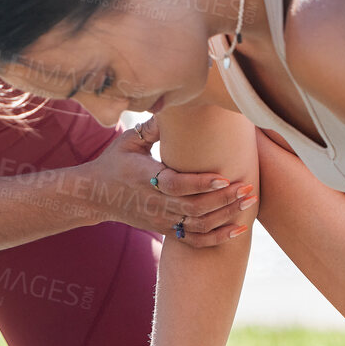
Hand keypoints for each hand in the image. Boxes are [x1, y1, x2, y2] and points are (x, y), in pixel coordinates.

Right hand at [83, 119, 255, 244]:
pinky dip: (217, 238)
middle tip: (248, 188)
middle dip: (224, 200)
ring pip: (198, 225)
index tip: (224, 177)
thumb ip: (153, 127)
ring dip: (226, 216)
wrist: (95, 196)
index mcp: (145, 178)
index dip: (201, 184)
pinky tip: (238, 230)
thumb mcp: (129, 140)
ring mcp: (161, 219)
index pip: (176, 185)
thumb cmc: (115, 162)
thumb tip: (176, 105)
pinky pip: (194, 240)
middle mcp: (155, 203)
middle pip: (194, 208)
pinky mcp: (165, 229)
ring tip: (249, 202)